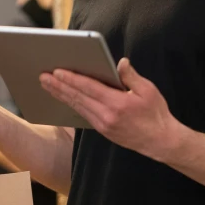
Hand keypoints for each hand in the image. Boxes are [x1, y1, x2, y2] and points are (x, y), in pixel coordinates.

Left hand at [39, 58, 181, 160]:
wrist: (161, 142)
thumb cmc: (156, 114)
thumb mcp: (148, 91)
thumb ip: (131, 76)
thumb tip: (120, 62)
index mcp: (118, 103)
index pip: (89, 88)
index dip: (71, 79)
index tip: (57, 71)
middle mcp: (107, 115)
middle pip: (77, 97)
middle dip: (58, 86)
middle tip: (43, 76)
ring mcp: (103, 124)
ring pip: (77, 106)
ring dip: (61, 95)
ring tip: (47, 85)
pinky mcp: (102, 130)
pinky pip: (82, 114)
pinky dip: (71, 104)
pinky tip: (63, 97)